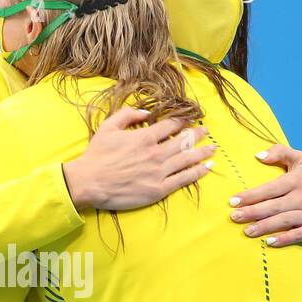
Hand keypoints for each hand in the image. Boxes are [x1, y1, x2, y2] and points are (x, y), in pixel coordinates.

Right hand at [62, 106, 216, 210]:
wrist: (89, 182)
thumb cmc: (97, 155)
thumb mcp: (108, 127)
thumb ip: (128, 115)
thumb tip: (146, 112)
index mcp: (145, 137)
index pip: (171, 125)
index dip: (183, 120)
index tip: (191, 118)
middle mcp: (156, 153)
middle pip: (184, 141)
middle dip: (197, 134)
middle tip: (206, 131)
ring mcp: (159, 172)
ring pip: (187, 159)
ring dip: (202, 152)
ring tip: (212, 148)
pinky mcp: (159, 189)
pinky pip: (184, 179)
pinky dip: (198, 172)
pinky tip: (207, 167)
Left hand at [227, 144, 301, 246]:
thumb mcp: (299, 161)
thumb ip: (280, 152)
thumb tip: (259, 156)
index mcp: (296, 181)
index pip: (271, 188)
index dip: (252, 195)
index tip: (234, 200)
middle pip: (275, 206)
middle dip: (253, 212)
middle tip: (234, 216)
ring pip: (284, 221)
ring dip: (264, 226)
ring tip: (247, 231)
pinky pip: (298, 235)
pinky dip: (284, 239)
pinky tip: (269, 242)